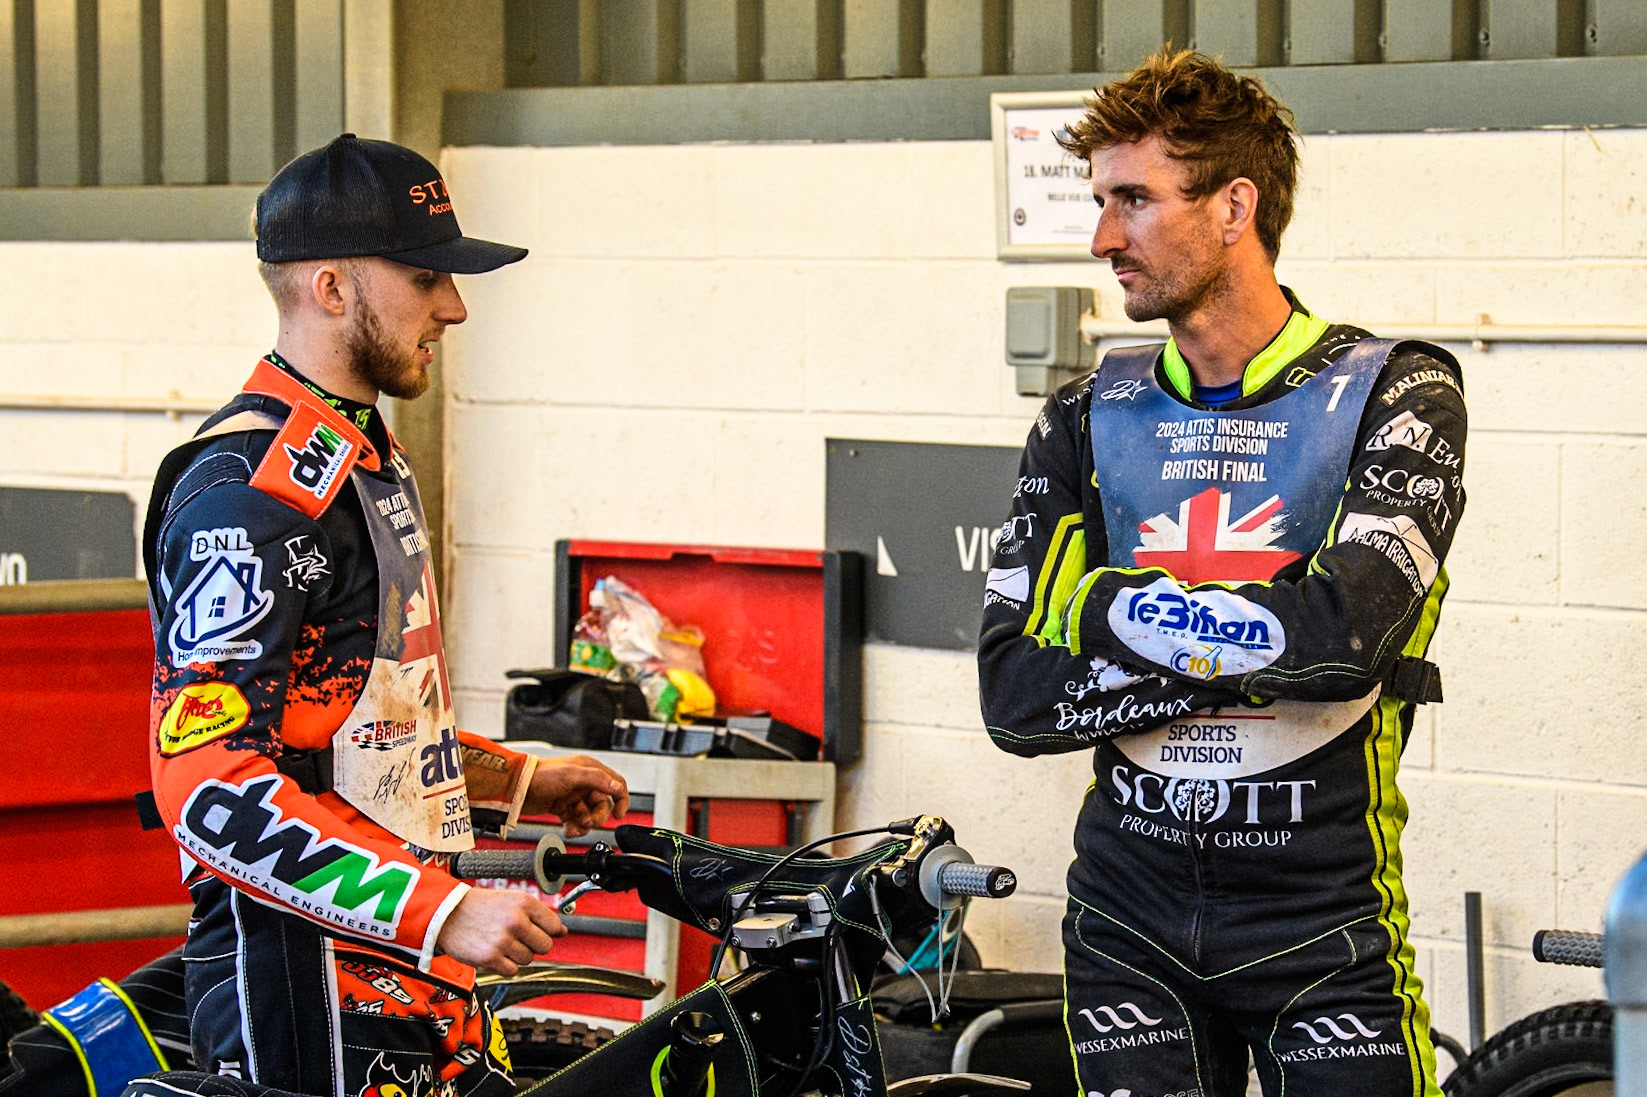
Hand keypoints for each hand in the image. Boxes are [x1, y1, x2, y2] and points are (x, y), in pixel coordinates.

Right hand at [436, 886, 564, 975]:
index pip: (554, 925)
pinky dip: (505, 965)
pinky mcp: (491, 959)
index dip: (549, 931)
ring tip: (500, 941)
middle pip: (545, 946)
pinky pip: (513, 970)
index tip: (539, 931)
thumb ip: (538, 915)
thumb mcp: (511, 900)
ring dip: (517, 954)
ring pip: (528, 959)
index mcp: (524, 902)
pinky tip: (494, 952)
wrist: (446, 914)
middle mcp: (516, 921)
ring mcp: (503, 941)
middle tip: (517, 937)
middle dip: (533, 944)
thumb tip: (562, 931)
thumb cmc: (480, 907)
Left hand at [526, 754, 629, 837]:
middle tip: (587, 822)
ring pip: (589, 814)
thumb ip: (598, 780)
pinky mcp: (563, 807)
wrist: (516, 788)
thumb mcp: (573, 775)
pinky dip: (574, 827)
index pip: (615, 784)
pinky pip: (576, 820)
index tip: (618, 815)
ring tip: (574, 827)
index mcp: (590, 770)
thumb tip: (618, 787)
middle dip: (596, 817)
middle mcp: (584, 782)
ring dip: (584, 824)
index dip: (621, 799)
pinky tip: (568, 829)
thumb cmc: (541, 776)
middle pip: (602, 804)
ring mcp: (573, 795)